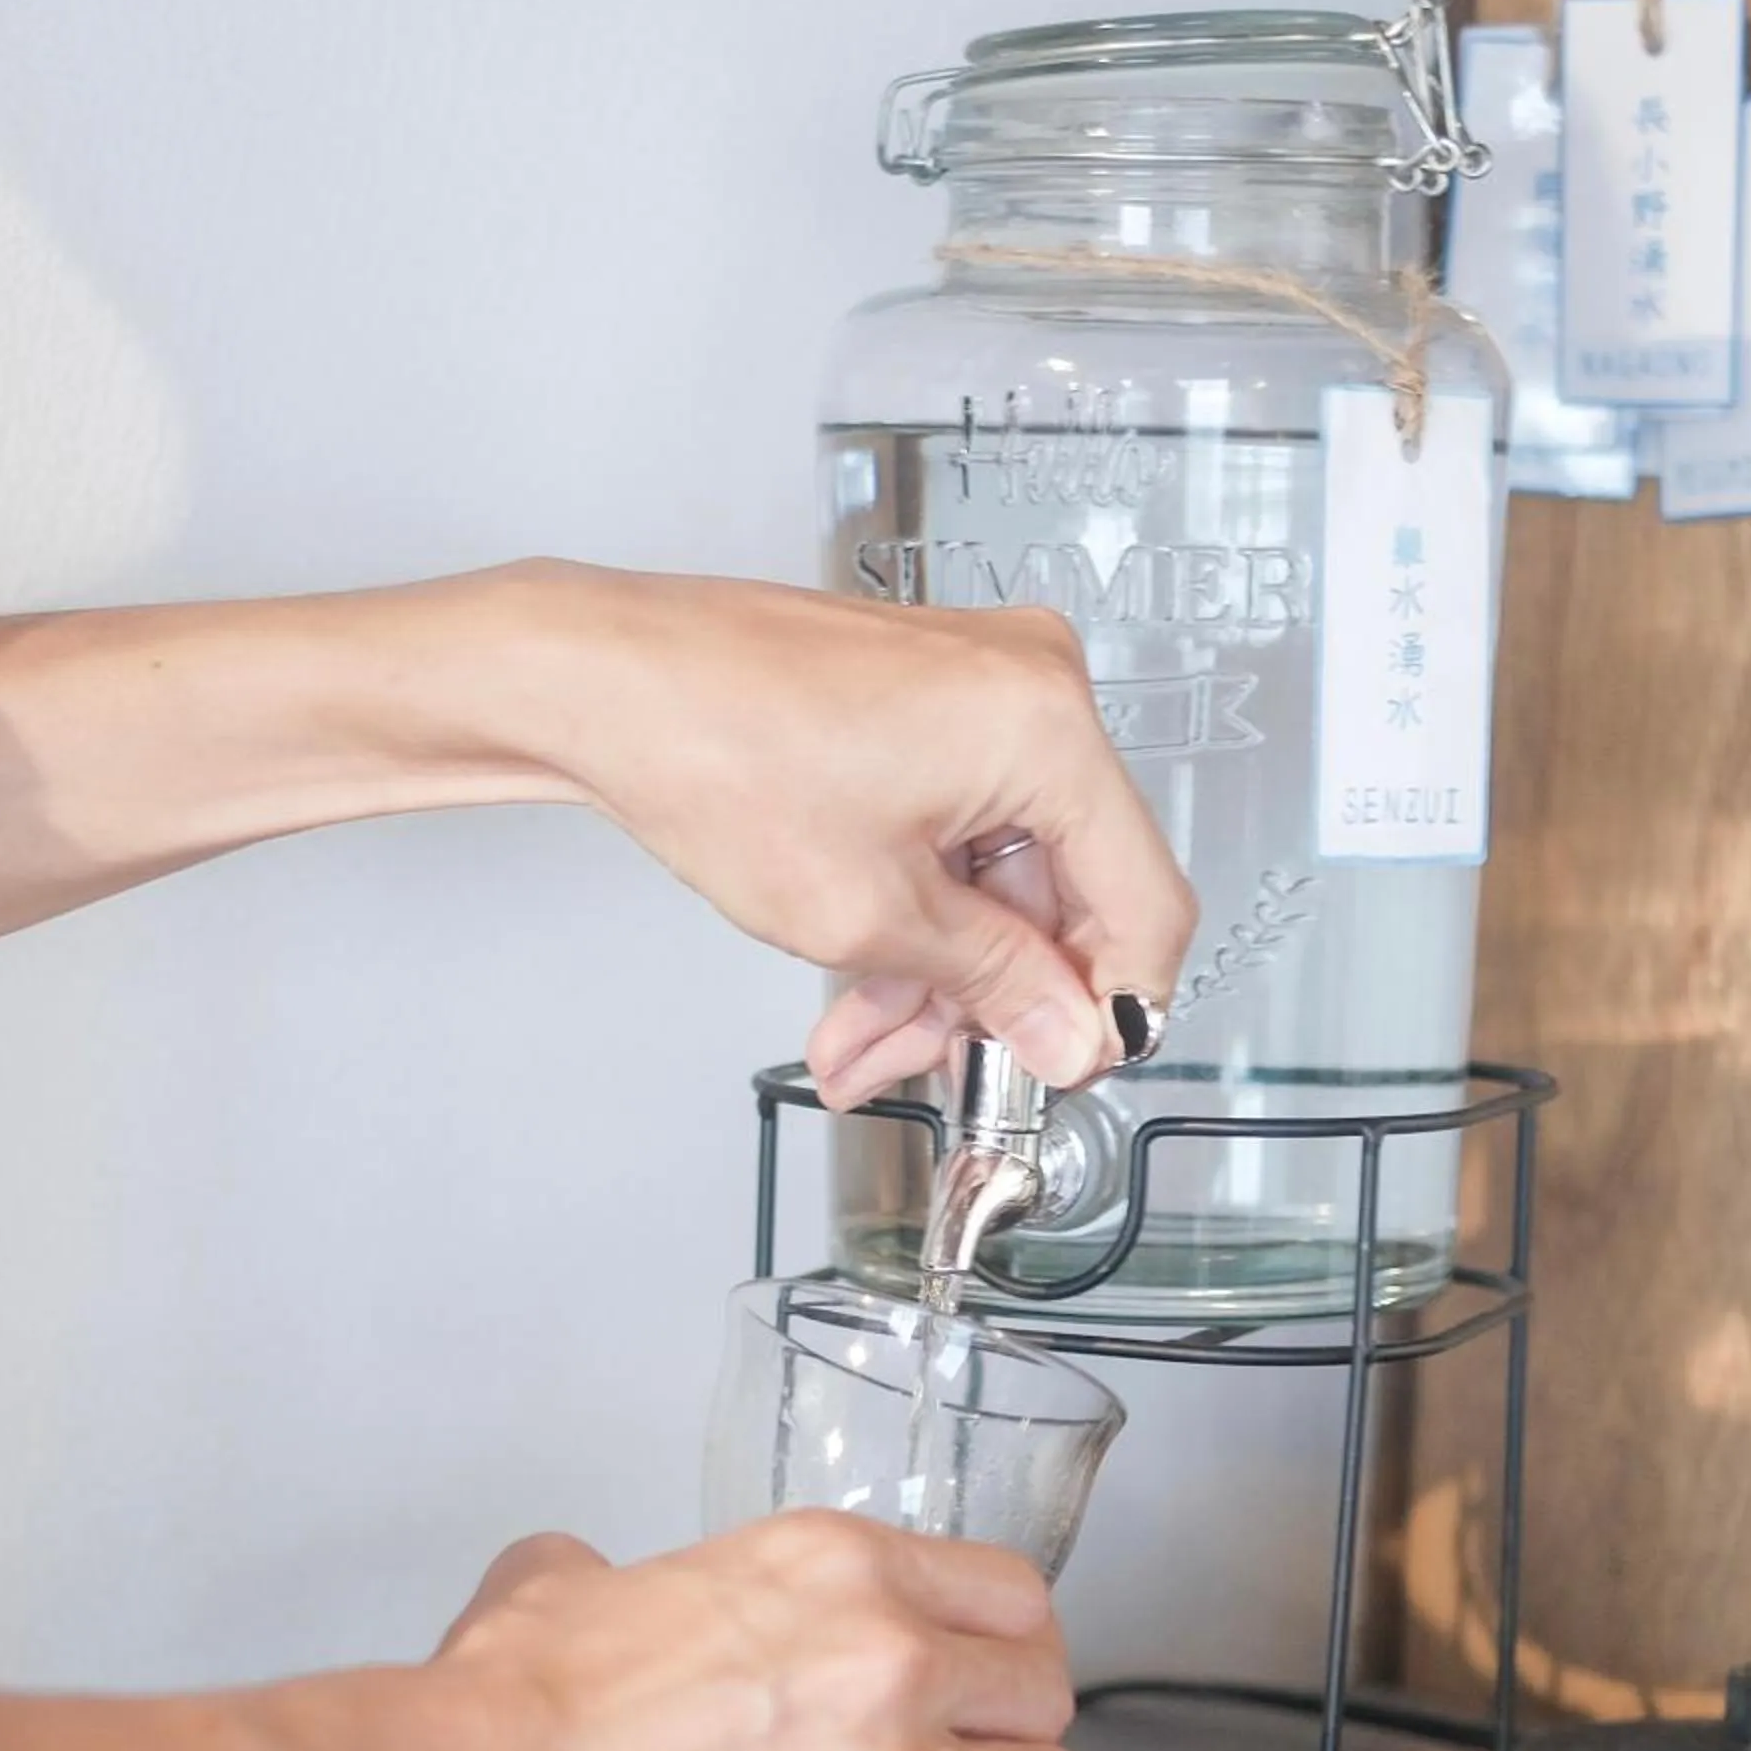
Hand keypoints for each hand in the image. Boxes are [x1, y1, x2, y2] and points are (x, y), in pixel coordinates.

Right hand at [424, 1512, 1082, 1750]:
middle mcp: (897, 1660)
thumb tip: (582, 1583)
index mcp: (840, 1566)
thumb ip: (612, 1574)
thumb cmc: (515, 1716)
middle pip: (1044, 1693)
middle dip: (1013, 1727)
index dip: (1003, 1640)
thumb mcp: (568, 1585)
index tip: (983, 1670)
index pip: (1010, 1592)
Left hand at [478, 564, 1194, 1102]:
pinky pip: (961, 831)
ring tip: (860, 1044)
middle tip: (941, 1068)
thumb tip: (1071, 1035)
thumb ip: (995, 984)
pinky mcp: (932, 702)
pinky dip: (916, 909)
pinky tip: (859, 987)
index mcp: (1046, 726)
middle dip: (994, 995)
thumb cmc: (713, 751)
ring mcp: (981, 688)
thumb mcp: (871, 914)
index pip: (1145, 900)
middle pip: (1068, 892)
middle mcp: (1032, 688)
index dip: (1110, 1005)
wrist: (604, 682)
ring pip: (1002, 875)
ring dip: (940, 970)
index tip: (1063, 1065)